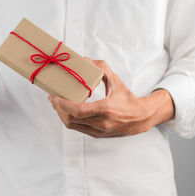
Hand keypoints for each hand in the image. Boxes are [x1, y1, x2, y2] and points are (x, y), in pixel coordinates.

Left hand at [48, 59, 174, 137]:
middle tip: (53, 98)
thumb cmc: (128, 99)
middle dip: (59, 109)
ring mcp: (99, 131)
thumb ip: (102, 69)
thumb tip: (86, 60)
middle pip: (71, 119)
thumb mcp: (116, 81)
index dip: (63, 105)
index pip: (78, 111)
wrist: (141, 118)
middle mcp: (101, 123)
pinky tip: (67, 112)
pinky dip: (70, 120)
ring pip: (72, 126)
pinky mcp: (97, 135)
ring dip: (62, 115)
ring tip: (57, 104)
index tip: (55, 97)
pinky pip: (78, 129)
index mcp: (105, 109)